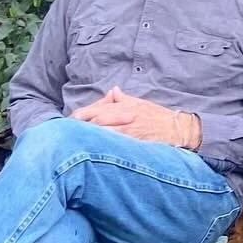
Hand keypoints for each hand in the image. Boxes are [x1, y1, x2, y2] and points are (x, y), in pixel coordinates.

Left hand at [71, 86, 200, 148]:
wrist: (176, 129)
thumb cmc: (158, 117)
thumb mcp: (140, 103)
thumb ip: (123, 99)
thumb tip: (113, 91)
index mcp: (122, 107)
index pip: (95, 110)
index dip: (81, 115)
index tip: (70, 121)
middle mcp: (122, 117)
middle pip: (94, 122)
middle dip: (79, 127)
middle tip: (66, 134)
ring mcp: (126, 131)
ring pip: (101, 133)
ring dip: (87, 137)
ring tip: (74, 143)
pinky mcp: (131, 143)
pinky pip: (112, 145)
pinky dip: (101, 146)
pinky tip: (91, 151)